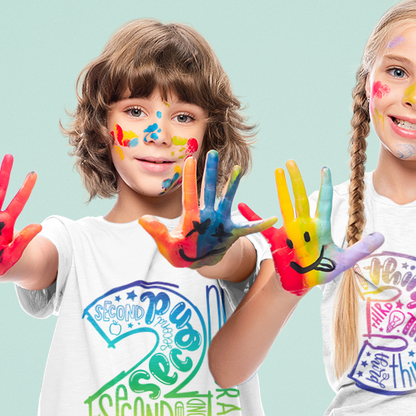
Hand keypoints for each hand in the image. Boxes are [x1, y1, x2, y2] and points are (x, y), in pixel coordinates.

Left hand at [140, 151, 275, 268]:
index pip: (189, 194)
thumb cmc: (180, 254)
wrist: (197, 262)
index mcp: (191, 217)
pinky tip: (273, 219)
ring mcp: (220, 222)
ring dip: (232, 185)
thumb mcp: (167, 246)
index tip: (189, 159)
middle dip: (211, 172)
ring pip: (228, 199)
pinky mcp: (231, 232)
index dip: (190, 177)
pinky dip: (260, 224)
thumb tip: (143, 219)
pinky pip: (248, 228)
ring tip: (237, 168)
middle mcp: (207, 214)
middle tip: (212, 153)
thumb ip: (157, 233)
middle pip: (209, 189)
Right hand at [239, 161, 383, 295]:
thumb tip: (383, 237)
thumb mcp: (344, 261)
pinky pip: (263, 227)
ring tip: (278, 171)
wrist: (301, 284)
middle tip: (291, 163)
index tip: (324, 169)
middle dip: (297, 180)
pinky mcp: (277, 241)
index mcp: (320, 228)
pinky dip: (253, 216)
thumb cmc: (321, 272)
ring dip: (281, 189)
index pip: (324, 202)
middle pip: (301, 198)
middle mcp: (305, 226)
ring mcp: (290, 232)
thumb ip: (362, 249)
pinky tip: (243, 205)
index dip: (325, 186)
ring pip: (285, 205)